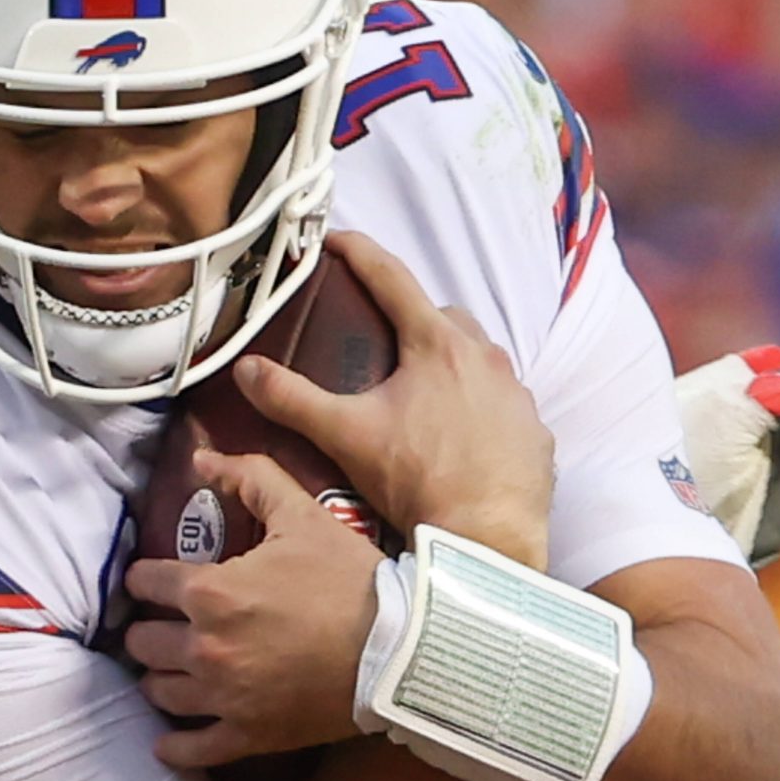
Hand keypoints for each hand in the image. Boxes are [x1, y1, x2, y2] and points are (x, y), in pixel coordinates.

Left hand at [124, 449, 380, 769]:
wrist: (401, 649)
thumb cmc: (350, 578)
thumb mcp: (304, 514)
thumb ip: (250, 477)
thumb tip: (201, 456)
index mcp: (210, 592)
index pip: (145, 583)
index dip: (146, 578)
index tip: (154, 581)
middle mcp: (204, 647)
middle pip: (142, 642)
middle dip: (150, 629)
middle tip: (166, 625)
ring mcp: (223, 698)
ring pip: (158, 692)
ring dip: (161, 678)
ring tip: (174, 670)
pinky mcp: (247, 736)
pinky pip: (190, 749)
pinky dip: (174, 744)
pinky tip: (169, 738)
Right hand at [236, 231, 552, 569]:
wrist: (486, 540)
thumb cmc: (417, 480)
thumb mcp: (346, 435)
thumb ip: (292, 398)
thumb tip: (245, 368)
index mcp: (437, 344)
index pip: (391, 277)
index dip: (358, 253)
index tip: (334, 240)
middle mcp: (486, 357)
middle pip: (442, 316)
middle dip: (412, 317)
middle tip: (380, 339)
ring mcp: (517, 394)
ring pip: (479, 358)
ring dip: (450, 364)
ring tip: (419, 393)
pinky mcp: (534, 431)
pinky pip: (504, 403)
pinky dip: (480, 408)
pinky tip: (458, 435)